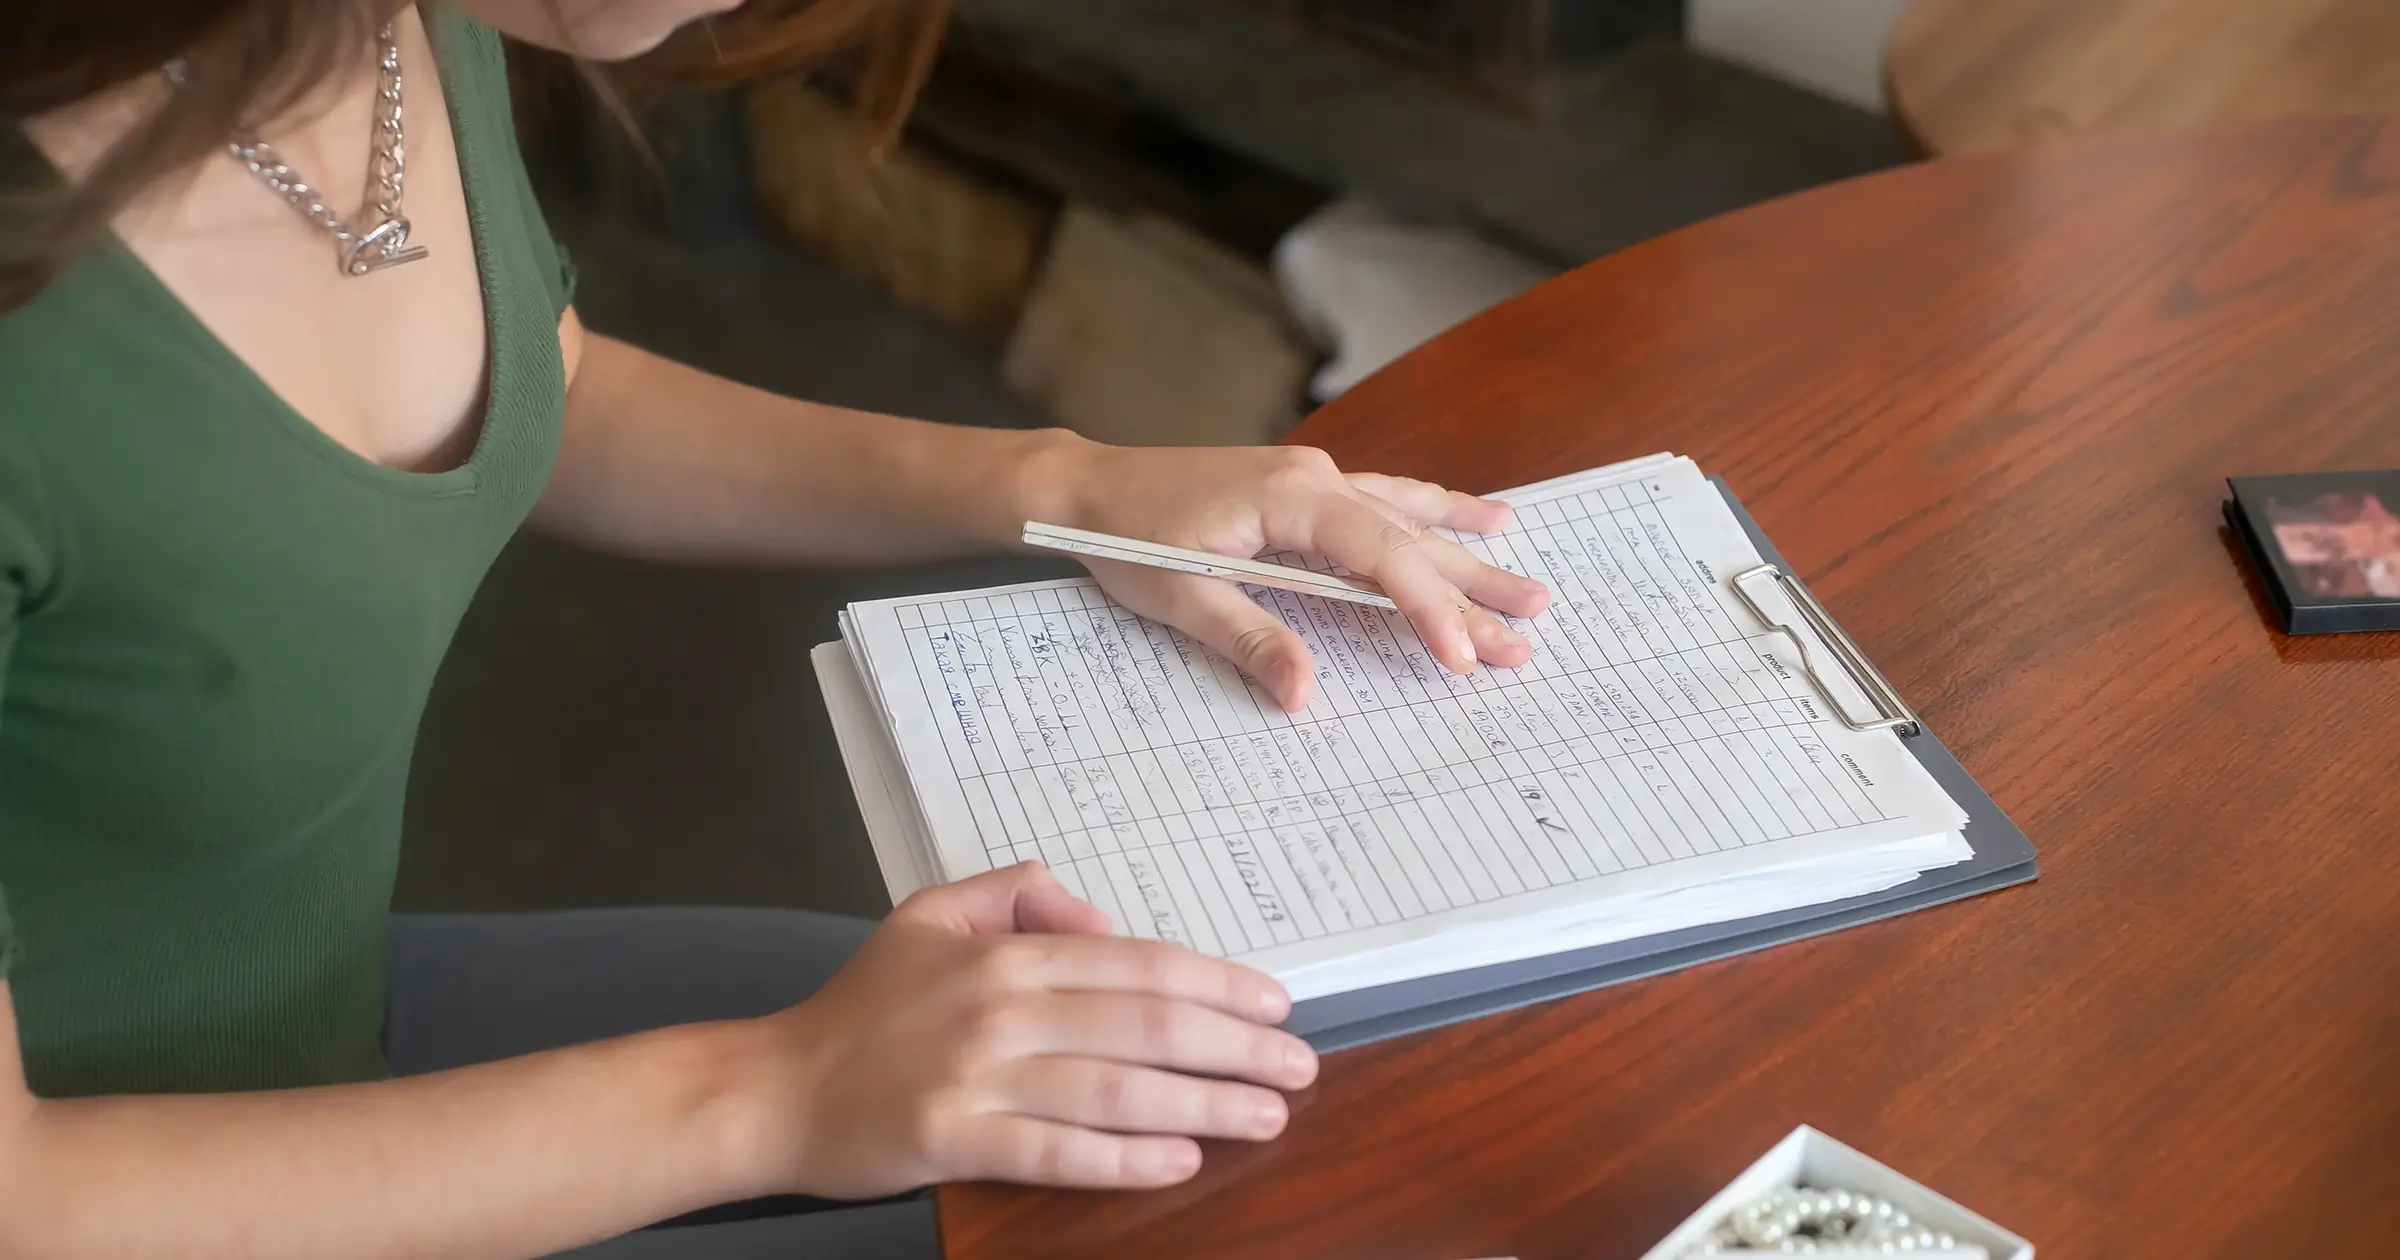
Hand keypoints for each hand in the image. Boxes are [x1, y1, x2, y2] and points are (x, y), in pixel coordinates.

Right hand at [754, 863, 1317, 1197]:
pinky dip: (1122, 1160)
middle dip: (1236, 1047)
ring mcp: (977, 1075)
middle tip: (1300, 1068)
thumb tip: (1100, 919)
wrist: (774, 1088)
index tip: (1276, 1006)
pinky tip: (1178, 1163)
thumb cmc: (862, 1007)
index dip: (1218, 984)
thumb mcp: (933, 913)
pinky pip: (1055, 1150)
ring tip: (1266, 1118)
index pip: (1138, 963)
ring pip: (1115, 1088)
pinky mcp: (953, 1138)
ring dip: (1203, 1104)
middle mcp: (1000, 1006)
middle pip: (1145, 1023)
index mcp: (1006, 951)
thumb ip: (1019, 894)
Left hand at [1030, 440, 1551, 710]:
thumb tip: (1305, 696)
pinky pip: (1385, 500)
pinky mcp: (1303, 487)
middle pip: (1408, 538)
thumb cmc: (1126, 538)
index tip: (1461, 656)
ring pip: (1407, 518)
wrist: (1086, 488)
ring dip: (1466, 552)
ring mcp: (1313, 477)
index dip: (1426, 607)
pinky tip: (1476, 515)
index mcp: (1289, 498)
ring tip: (1526, 576)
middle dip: (1470, 587)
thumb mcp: (1182, 599)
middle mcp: (1314, 478)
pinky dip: (1433, 513)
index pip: (1380, 554)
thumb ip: (1252, 641)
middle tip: (1530, 627)